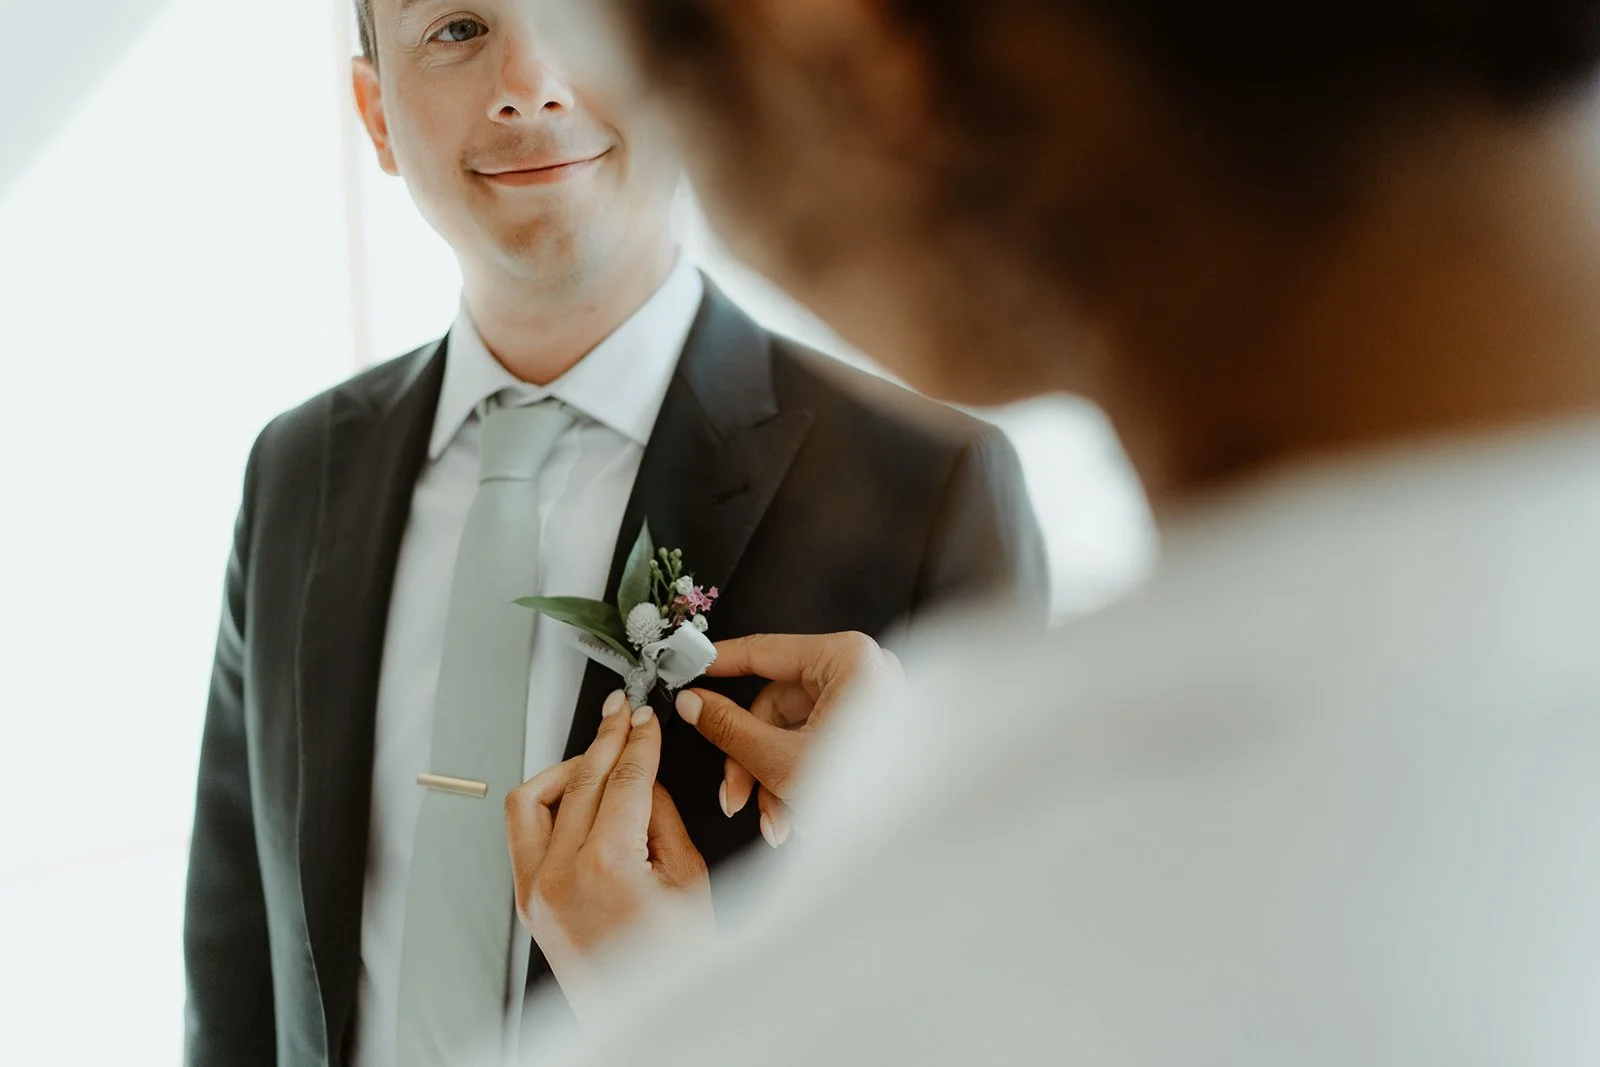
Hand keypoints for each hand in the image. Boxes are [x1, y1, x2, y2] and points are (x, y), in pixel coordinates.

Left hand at [504, 692, 712, 1018]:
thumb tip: (644, 779)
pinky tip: (575, 794)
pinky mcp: (527, 902)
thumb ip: (662, 816)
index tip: (645, 719)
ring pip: (533, 798)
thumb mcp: (689, 878)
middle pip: (581, 779)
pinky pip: (524, 832)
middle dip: (606, 739)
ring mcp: (535, 891)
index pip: (622, 777)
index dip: (638, 739)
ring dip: (567, 767)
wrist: (652, 1019)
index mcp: (605, 866)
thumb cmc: (675, 966)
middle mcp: (558, 876)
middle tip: (624, 716)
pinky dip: (547, 803)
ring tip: (598, 754)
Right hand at [674, 632, 902, 847]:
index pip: (764, 650)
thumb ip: (729, 727)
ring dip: (775, 779)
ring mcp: (870, 700)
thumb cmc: (868, 792)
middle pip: (777, 705)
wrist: (918, 835)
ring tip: (775, 824)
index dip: (718, 663)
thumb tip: (693, 703)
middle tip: (734, 796)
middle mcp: (862, 671)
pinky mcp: (873, 728)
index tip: (686, 668)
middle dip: (752, 760)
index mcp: (847, 659)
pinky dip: (802, 778)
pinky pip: (820, 743)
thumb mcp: (782, 759)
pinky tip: (796, 819)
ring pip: (795, 731)